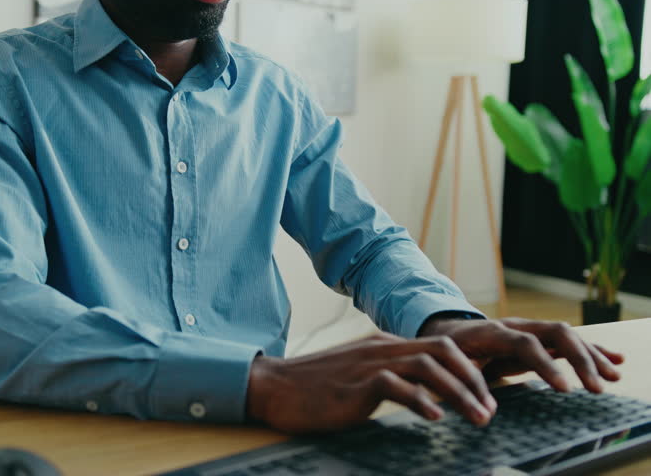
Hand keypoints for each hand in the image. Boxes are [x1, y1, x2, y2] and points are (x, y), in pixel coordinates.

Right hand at [246, 332, 496, 432]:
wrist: (274, 387)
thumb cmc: (315, 388)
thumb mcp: (358, 376)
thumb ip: (389, 378)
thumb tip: (423, 397)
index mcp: (384, 345)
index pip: (439, 347)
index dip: (469, 370)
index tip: (485, 396)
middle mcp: (381, 349)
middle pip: (443, 352)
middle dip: (474, 379)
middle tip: (490, 409)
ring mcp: (369, 364)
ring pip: (428, 367)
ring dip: (459, 393)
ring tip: (477, 418)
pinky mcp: (356, 385)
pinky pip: (397, 386)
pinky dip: (421, 401)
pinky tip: (435, 418)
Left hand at [418, 317, 623, 392]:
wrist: (446, 330)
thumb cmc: (447, 352)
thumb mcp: (449, 366)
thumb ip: (465, 384)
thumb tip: (483, 411)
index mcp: (492, 332)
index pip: (525, 344)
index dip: (546, 365)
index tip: (565, 389)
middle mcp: (515, 326)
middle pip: (555, 333)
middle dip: (579, 359)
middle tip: (596, 388)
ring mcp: (529, 329)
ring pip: (566, 336)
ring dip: (591, 355)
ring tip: (613, 377)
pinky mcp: (538, 337)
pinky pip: (567, 341)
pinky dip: (591, 350)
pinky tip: (614, 360)